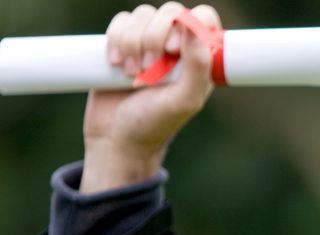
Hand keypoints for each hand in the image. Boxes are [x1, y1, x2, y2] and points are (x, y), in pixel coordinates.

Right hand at [81, 2, 221, 193]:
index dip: (188, 24)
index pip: (204, 17)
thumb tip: (194, 26)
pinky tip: (115, 64)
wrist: (116, 138)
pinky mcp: (123, 43)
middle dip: (154, 37)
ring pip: (143, 15)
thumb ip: (198, 65)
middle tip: (148, 70)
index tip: (173, 50)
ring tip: (131, 75)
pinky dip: (115, 39)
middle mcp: (177, 47)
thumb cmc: (155, 123)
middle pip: (170, 11)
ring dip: (132, 43)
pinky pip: (120, 22)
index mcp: (200, 58)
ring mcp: (149, 42)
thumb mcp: (185, 100)